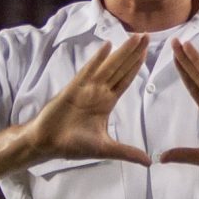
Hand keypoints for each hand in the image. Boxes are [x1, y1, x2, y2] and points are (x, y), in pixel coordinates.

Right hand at [23, 36, 152, 166]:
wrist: (48, 144)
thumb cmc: (73, 144)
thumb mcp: (106, 149)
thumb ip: (127, 152)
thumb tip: (149, 162)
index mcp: (106, 103)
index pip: (125, 80)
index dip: (137, 66)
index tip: (148, 52)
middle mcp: (98, 92)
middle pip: (120, 68)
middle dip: (134, 53)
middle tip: (147, 36)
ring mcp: (86, 89)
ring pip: (109, 67)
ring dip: (121, 52)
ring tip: (134, 37)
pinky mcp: (73, 89)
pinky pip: (88, 72)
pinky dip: (97, 59)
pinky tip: (107, 46)